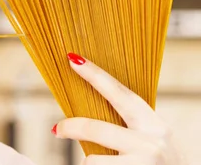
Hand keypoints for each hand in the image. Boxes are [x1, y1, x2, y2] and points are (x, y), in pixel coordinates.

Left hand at [52, 53, 186, 164]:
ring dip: (89, 162)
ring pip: (92, 160)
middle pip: (96, 129)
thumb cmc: (159, 162)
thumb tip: (86, 112)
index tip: (73, 60)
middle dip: (71, 127)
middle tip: (57, 129)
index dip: (96, 76)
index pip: (121, 94)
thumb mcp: (152, 139)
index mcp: (155, 125)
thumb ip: (130, 125)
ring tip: (101, 164)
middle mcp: (151, 144)